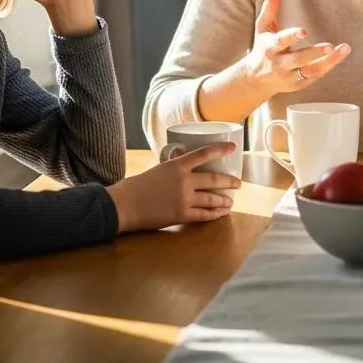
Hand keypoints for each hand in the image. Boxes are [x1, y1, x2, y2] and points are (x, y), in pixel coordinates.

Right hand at [105, 143, 241, 232]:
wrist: (124, 205)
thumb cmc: (138, 185)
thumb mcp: (159, 169)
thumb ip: (176, 169)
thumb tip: (188, 168)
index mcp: (177, 165)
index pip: (204, 153)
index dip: (220, 149)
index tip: (232, 147)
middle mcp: (184, 180)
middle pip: (214, 179)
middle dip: (229, 182)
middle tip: (238, 183)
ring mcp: (184, 198)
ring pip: (212, 198)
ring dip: (224, 200)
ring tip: (231, 201)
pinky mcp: (181, 214)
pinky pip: (203, 215)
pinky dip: (214, 214)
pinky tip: (220, 213)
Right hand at [244, 0, 349, 96]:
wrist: (254, 79)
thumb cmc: (262, 48)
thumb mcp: (263, 28)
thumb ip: (270, 9)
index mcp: (270, 47)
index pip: (281, 41)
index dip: (292, 36)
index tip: (304, 32)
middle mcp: (279, 63)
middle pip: (298, 59)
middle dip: (314, 53)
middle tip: (330, 46)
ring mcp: (289, 76)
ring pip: (311, 70)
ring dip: (329, 61)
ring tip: (344, 49)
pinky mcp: (297, 84)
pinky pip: (315, 76)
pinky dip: (327, 67)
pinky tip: (339, 56)